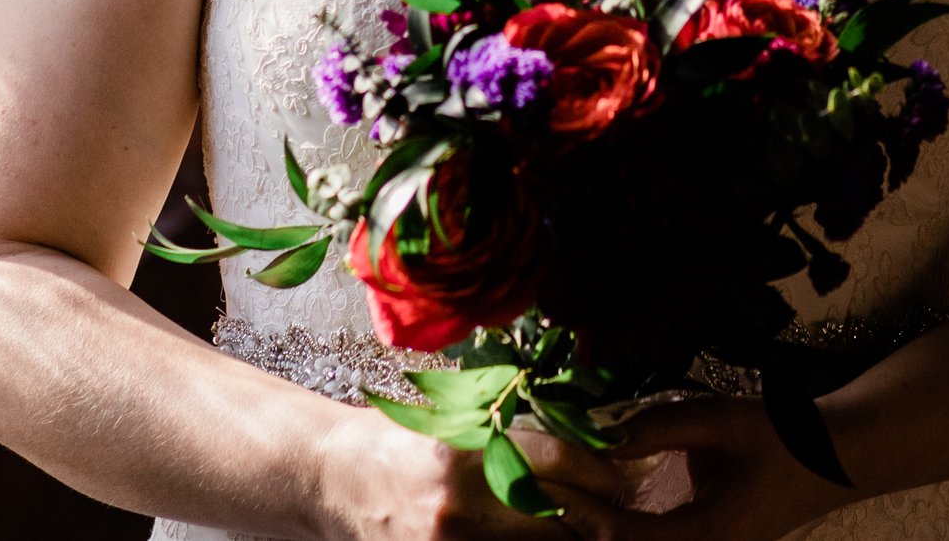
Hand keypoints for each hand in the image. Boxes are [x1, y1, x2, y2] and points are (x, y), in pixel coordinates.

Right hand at [316, 408, 639, 540]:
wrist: (330, 479)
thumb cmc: (392, 442)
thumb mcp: (448, 420)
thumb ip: (506, 430)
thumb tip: (579, 442)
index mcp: (464, 448)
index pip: (558, 459)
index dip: (601, 470)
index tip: (618, 476)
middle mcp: (462, 499)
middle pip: (563, 514)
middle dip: (601, 514)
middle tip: (617, 509)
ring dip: (575, 540)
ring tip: (589, 529)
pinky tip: (546, 540)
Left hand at [546, 396, 851, 540]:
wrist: (839, 455)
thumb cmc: (783, 436)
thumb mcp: (719, 421)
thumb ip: (658, 427)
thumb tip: (597, 433)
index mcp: (709, 533)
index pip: (626, 536)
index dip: (580, 511)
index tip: (543, 483)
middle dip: (580, 524)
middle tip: (537, 490)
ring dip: (599, 526)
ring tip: (556, 492)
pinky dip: (621, 525)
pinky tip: (595, 499)